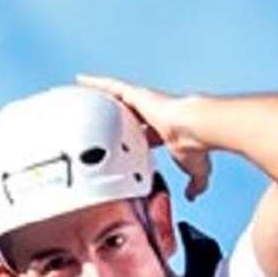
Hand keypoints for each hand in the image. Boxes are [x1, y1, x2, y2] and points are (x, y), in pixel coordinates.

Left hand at [76, 73, 210, 200]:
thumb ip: (194, 184)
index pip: (141, 132)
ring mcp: (143, 102)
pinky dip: (96, 82)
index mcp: (161, 131)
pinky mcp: (136, 93)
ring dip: (101, 97)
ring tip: (83, 98)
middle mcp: (152, 114)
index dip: (130, 136)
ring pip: (116, 98)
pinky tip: (82, 80)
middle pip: (126, 114)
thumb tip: (193, 195)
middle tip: (97, 120)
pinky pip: (111, 86)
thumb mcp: (195, 171)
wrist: (192, 129)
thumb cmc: (195, 147)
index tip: (121, 142)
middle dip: (113, 116)